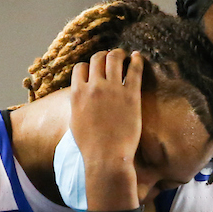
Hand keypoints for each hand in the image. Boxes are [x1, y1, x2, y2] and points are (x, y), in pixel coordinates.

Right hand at [69, 48, 143, 209]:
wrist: (106, 157)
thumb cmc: (90, 146)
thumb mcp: (75, 122)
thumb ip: (76, 105)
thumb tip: (77, 97)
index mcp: (77, 93)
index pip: (80, 67)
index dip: (87, 66)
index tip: (94, 69)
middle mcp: (93, 87)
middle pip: (97, 59)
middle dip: (103, 56)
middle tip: (110, 58)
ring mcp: (112, 89)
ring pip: (114, 58)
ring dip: (118, 54)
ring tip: (123, 55)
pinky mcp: (131, 95)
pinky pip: (134, 69)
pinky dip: (136, 60)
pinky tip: (138, 57)